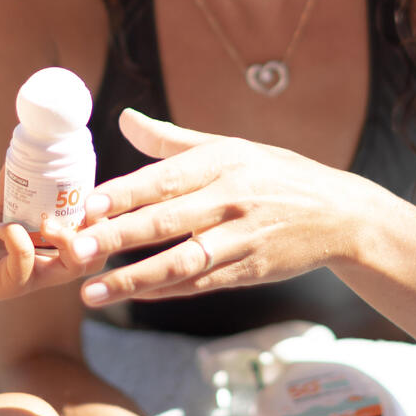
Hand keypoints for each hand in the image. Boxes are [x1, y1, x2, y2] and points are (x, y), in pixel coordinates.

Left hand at [0, 165, 100, 308]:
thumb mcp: (3, 204)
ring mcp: (36, 277)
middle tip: (84, 206)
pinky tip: (3, 227)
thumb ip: (17, 178)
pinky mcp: (12, 284)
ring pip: (73, 266)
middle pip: (97, 255)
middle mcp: (54, 266)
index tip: (95, 191)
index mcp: (59, 247)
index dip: (105, 216)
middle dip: (99, 231)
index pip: (99, 236)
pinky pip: (25, 264)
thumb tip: (28, 139)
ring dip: (66, 239)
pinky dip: (17, 241)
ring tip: (47, 222)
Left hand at [73, 109, 361, 308]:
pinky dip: (165, 293)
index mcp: (223, 162)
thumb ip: (172, 140)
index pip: (165, 177)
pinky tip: (133, 297)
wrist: (340, 215)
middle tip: (76, 250)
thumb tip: (123, 118)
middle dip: (118, 237)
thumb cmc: (276, 173)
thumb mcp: (231, 146)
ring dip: (133, 280)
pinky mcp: (249, 271)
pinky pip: (200, 284)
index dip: (124, 192)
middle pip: (166, 221)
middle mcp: (231, 200)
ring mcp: (240, 240)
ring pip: (180, 262)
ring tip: (91, 292)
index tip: (85, 205)